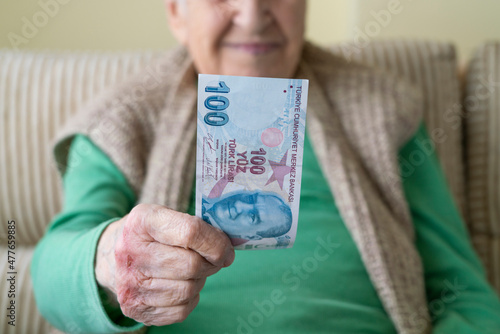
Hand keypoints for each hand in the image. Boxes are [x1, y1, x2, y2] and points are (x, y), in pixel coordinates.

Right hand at [95, 203, 234, 325]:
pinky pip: (181, 310)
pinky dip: (190, 299)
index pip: (191, 232)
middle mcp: (130, 252)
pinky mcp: (134, 308)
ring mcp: (130, 283)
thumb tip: (228, 249)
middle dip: (211, 264)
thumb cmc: (150, 234)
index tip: (226, 249)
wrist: (110, 256)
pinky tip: (180, 285)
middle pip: (192, 265)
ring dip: (200, 281)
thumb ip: (196, 226)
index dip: (217, 243)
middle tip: (211, 260)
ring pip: (189, 289)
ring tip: (191, 271)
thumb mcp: (165, 215)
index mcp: (142, 222)